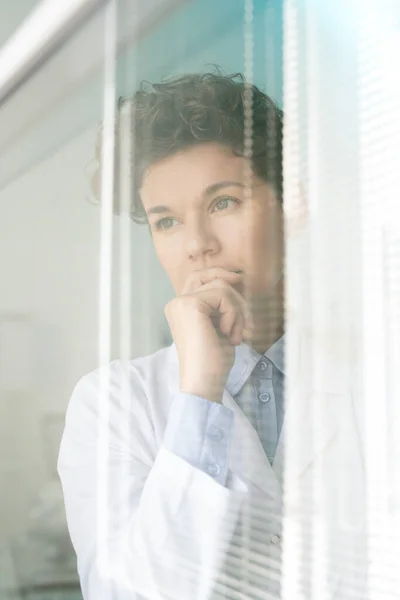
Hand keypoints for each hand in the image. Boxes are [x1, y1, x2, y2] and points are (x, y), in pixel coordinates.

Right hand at [164, 268, 252, 402]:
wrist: (204, 382)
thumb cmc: (213, 361)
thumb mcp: (219, 326)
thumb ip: (221, 304)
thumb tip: (237, 279)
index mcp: (179, 308)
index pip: (199, 277)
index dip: (220, 274)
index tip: (240, 280)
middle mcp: (176, 303)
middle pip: (210, 276)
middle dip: (234, 293)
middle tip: (246, 320)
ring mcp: (181, 302)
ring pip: (221, 286)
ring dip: (237, 311)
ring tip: (236, 335)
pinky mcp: (191, 305)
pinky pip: (223, 296)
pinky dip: (234, 315)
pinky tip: (229, 336)